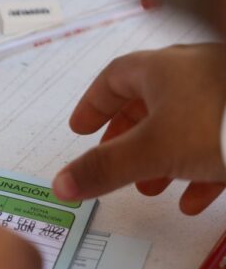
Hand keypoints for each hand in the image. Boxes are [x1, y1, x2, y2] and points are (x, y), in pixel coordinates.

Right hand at [53, 44, 225, 214]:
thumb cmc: (216, 124)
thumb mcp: (151, 152)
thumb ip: (103, 169)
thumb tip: (59, 185)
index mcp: (161, 68)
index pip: (113, 78)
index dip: (94, 105)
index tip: (81, 131)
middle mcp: (194, 71)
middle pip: (149, 101)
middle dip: (129, 139)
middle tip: (115, 165)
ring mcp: (225, 92)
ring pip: (184, 122)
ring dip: (163, 157)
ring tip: (153, 189)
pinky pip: (219, 139)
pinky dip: (201, 168)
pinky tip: (194, 200)